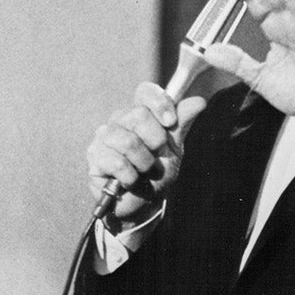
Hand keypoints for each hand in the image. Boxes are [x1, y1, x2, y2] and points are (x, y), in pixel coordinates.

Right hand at [87, 85, 206, 222]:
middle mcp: (119, 120)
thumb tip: (200, 101)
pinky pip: (117, 163)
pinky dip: (131, 177)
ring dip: (144, 163)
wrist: (142, 203)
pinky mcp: (95, 157)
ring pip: (128, 141)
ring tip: (143, 172)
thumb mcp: (173, 149)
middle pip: (139, 115)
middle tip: (155, 158)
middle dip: (156, 142)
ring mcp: (104, 137)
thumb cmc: (156, 173)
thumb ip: (182, 124)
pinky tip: (130, 182)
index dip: (159, 103)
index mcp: (139, 114)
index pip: (145, 92)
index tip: (171, 122)